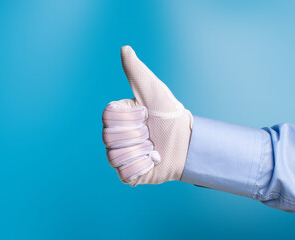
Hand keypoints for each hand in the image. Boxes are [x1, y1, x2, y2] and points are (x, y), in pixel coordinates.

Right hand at [102, 46, 192, 185]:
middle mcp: (115, 136)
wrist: (187, 142)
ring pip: (115, 156)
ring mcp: (120, 155)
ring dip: (140, 150)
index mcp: (118, 117)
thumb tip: (125, 48)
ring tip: (153, 147)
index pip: (107, 117)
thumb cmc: (170, 115)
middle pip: (109, 138)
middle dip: (137, 134)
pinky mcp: (128, 173)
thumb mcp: (154, 90)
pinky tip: (153, 160)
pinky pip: (124, 172)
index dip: (130, 117)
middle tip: (151, 133)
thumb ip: (137, 71)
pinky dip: (142, 166)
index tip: (146, 114)